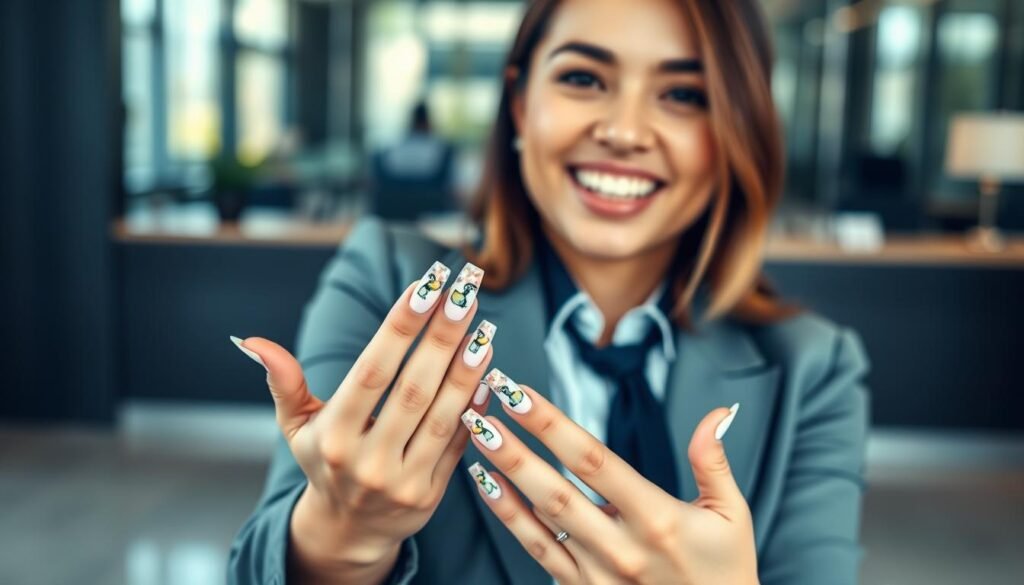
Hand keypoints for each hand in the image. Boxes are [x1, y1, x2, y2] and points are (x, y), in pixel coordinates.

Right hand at [232, 262, 492, 573]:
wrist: (350, 530)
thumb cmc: (325, 461)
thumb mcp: (296, 425)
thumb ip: (284, 381)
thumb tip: (252, 341)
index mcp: (334, 437)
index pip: (372, 373)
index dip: (400, 329)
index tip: (426, 287)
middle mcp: (368, 461)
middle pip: (413, 388)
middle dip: (442, 337)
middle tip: (464, 292)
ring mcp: (403, 480)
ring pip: (443, 415)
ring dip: (467, 368)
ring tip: (483, 326)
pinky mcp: (432, 493)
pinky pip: (460, 442)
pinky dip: (475, 404)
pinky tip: (487, 367)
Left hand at [462, 375, 756, 584]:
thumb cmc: (724, 574)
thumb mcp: (731, 516)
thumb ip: (714, 461)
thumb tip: (716, 413)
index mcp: (656, 518)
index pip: (593, 460)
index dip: (551, 425)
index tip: (520, 394)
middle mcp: (621, 547)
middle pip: (555, 488)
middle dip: (514, 444)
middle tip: (483, 405)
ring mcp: (597, 573)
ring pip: (540, 519)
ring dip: (505, 474)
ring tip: (475, 435)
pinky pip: (539, 551)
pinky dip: (510, 517)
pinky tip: (487, 486)